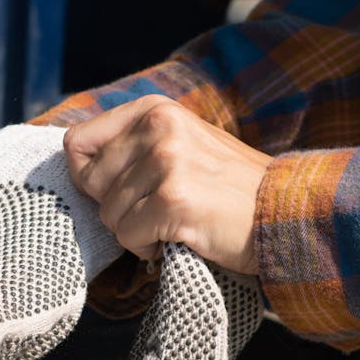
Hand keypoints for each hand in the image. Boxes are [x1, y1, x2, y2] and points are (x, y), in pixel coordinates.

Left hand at [63, 95, 271, 274]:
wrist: (282, 213)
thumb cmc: (228, 188)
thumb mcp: (182, 145)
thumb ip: (134, 146)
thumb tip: (76, 165)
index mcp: (155, 110)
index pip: (77, 142)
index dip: (87, 176)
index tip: (116, 191)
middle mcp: (158, 127)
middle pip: (89, 182)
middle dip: (115, 208)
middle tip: (154, 210)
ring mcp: (167, 162)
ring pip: (108, 214)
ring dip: (135, 230)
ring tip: (174, 222)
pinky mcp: (174, 200)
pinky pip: (128, 236)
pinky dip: (148, 248)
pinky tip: (179, 238)